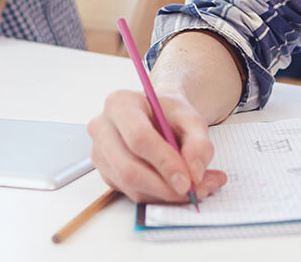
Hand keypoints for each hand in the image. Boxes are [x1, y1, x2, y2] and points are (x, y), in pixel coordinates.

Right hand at [88, 90, 226, 202]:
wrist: (159, 115)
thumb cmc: (170, 113)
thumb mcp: (191, 117)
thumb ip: (198, 142)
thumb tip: (195, 171)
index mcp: (119, 105)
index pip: (139, 138)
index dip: (164, 162)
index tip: (188, 180)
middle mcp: (102, 129)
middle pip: (129, 169)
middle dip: (165, 186)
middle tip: (197, 190)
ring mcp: (101, 154)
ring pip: (131, 186)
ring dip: (168, 194)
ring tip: (199, 188)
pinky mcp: (108, 174)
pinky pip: (134, 193)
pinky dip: (162, 196)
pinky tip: (182, 188)